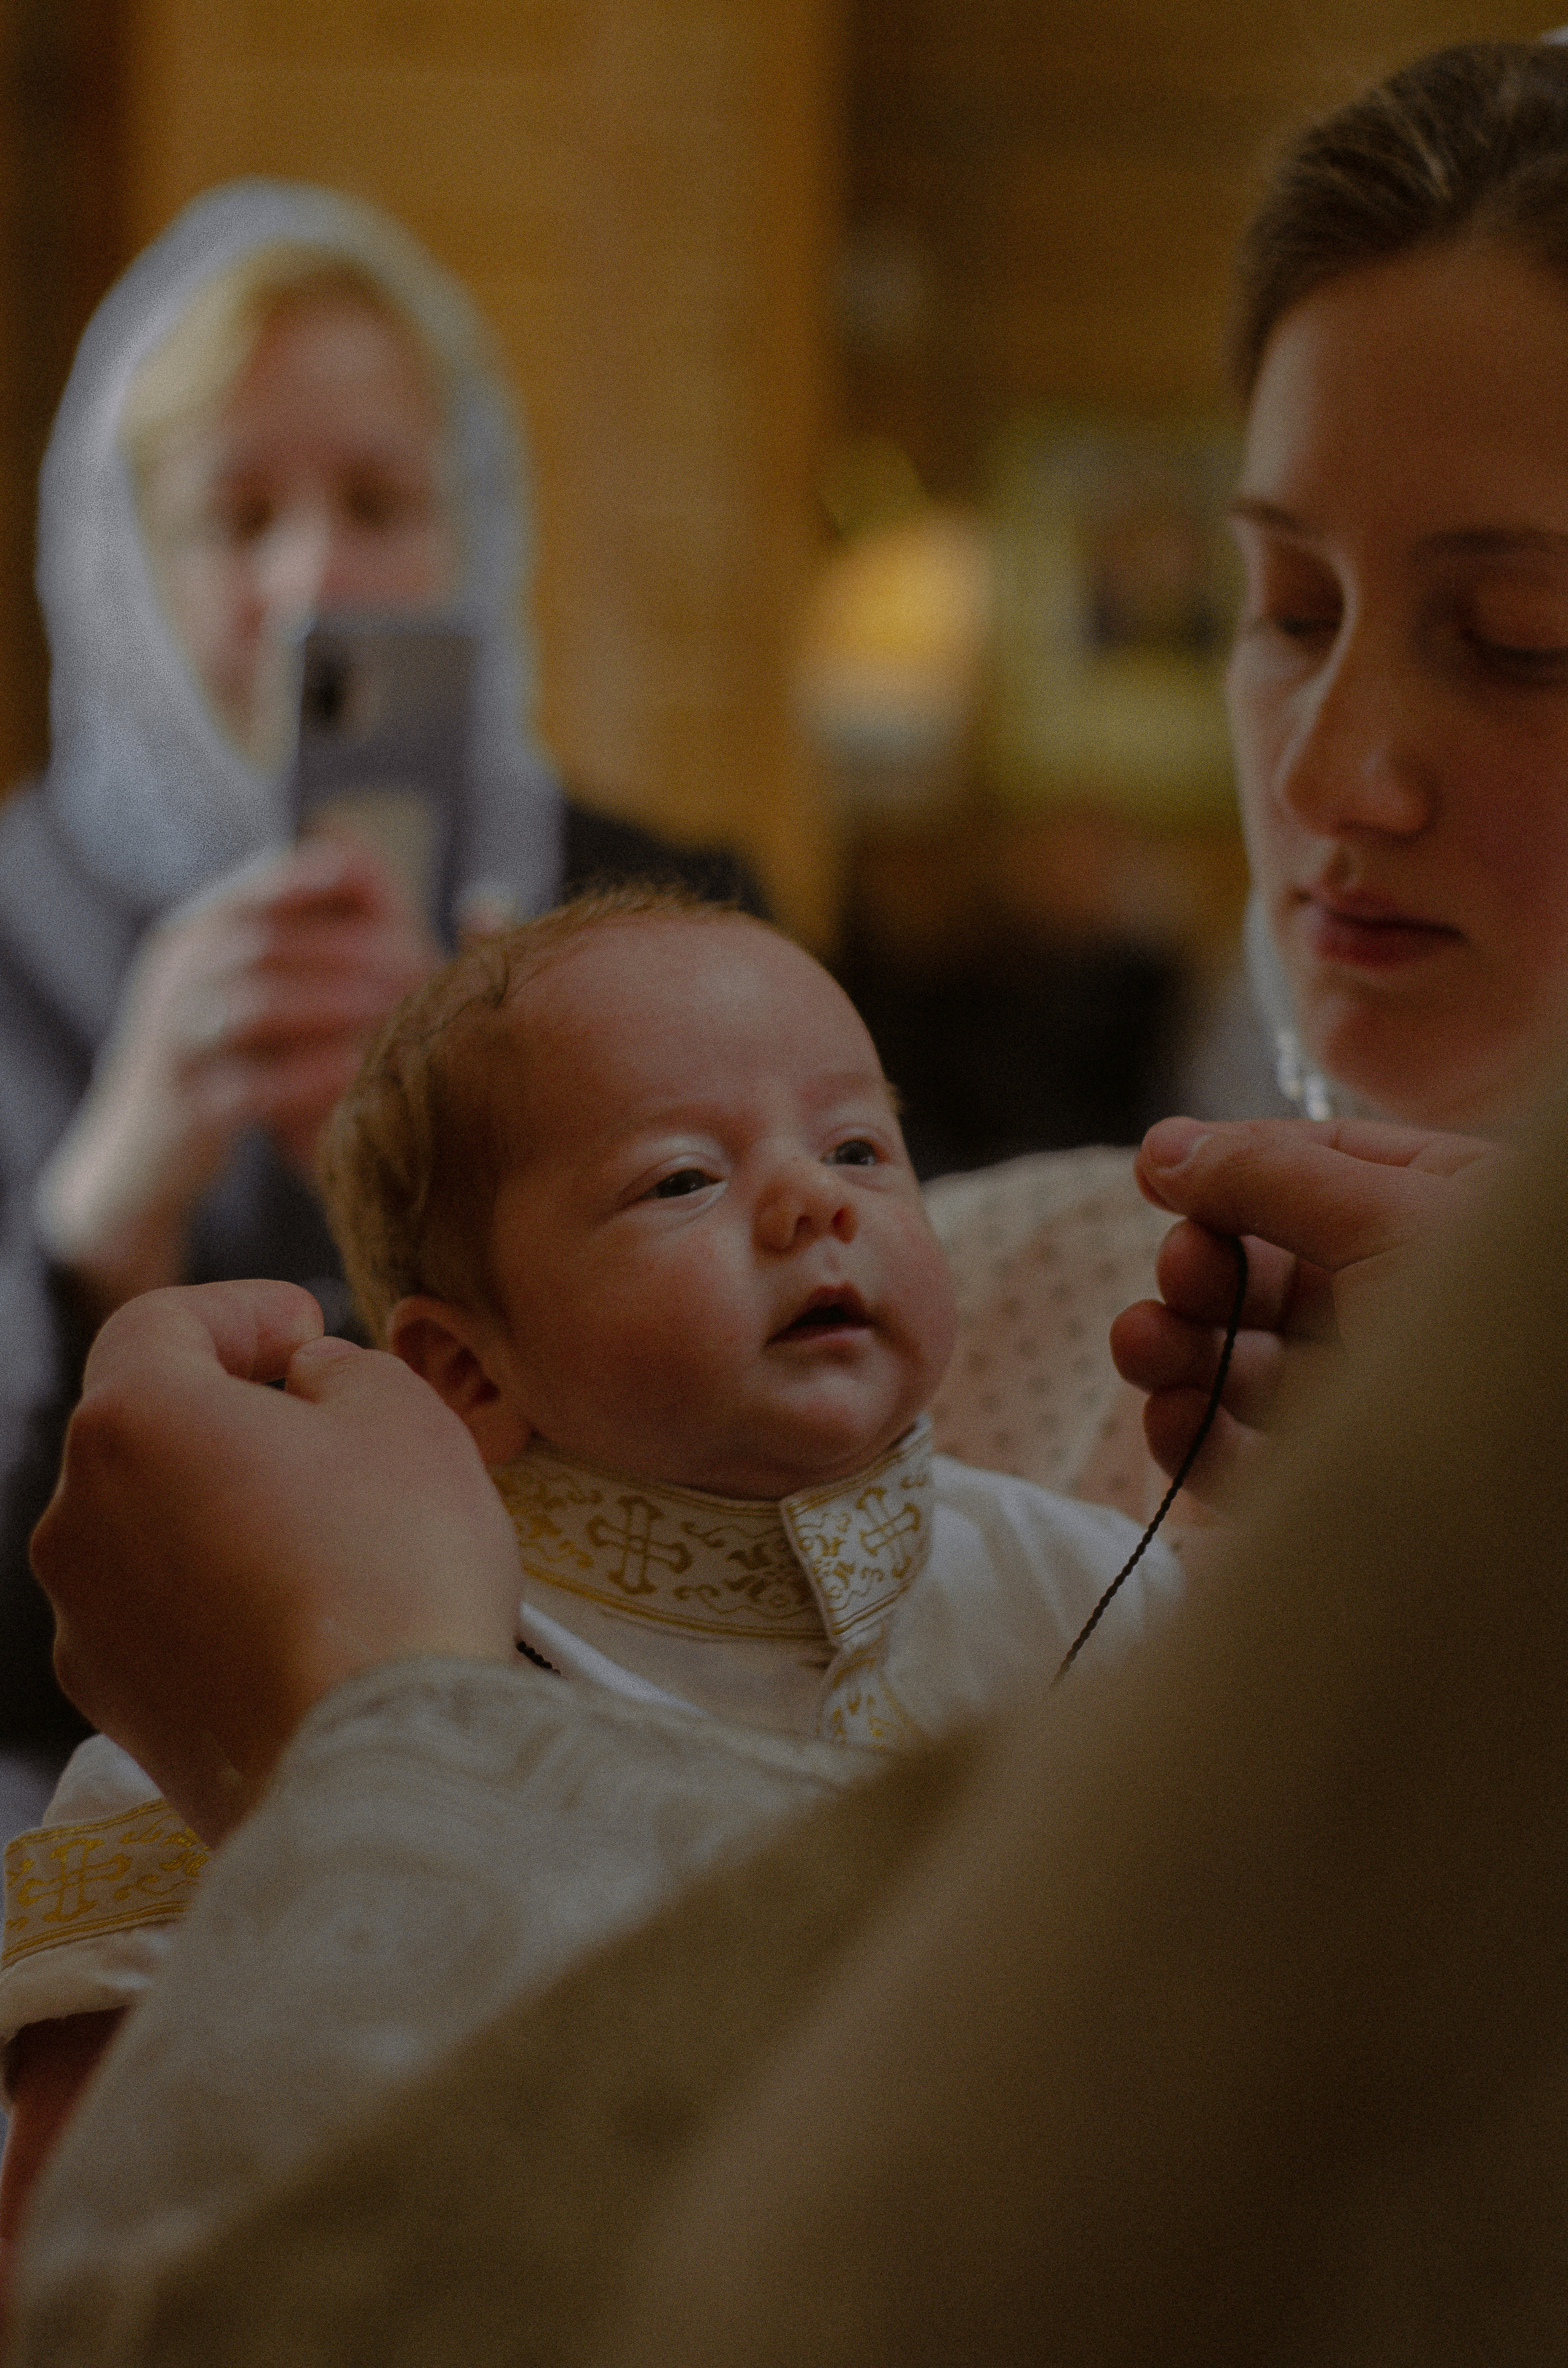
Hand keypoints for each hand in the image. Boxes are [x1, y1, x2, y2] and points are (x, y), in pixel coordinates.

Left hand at [30, 1280, 521, 1844]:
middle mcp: (77, 1518)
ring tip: (335, 1539)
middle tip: (332, 1432)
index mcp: (132, 1420)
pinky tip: (310, 1619)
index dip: (243, 1311)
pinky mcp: (117, 1707)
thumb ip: (343, 1369)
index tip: (307, 1328)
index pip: (162, 1321)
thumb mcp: (404, 1413)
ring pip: (154, 1530)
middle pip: (149, 1430)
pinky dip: (224, 1601)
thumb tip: (310, 1385)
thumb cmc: (395, 1574)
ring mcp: (86, 1622)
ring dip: (228, 1512)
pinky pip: (166, 1619)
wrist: (379, 1763)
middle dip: (236, 1417)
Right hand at [37, 840, 436, 1320]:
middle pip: (260, 942)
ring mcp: (173, 1044)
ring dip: (333, 1002)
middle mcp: (173, 980)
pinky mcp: (184, 1110)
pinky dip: (308, 1076)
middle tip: (417, 962)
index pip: (252, 890)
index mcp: (188, 938)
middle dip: (346, 948)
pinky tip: (358, 1070)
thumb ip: (287, 934)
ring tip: (398, 1007)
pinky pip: (249, 1085)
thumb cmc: (212, 1060)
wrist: (137, 1158)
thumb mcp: (234, 987)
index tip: (386, 890)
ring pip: (254, 1005)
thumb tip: (358, 863)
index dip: (315, 883)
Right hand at [1109, 1116, 1495, 1504]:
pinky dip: (1197, 1437)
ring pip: (1248, 1364)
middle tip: (1182, 1278)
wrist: (1558, 1513)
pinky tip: (1173, 1418)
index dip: (1229, 1168)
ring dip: (1181, 1350)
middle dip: (1204, 1269)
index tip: (1155, 1178)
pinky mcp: (1339, 1493)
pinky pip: (1249, 1459)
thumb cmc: (1517, 1338)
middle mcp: (1407, 1302)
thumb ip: (1272, 1177)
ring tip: (1143, 1347)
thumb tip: (1164, 1148)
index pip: (1317, 1168)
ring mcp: (1372, 1400)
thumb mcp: (1395, 1218)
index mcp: (1445, 1212)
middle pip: (1269, 1269)